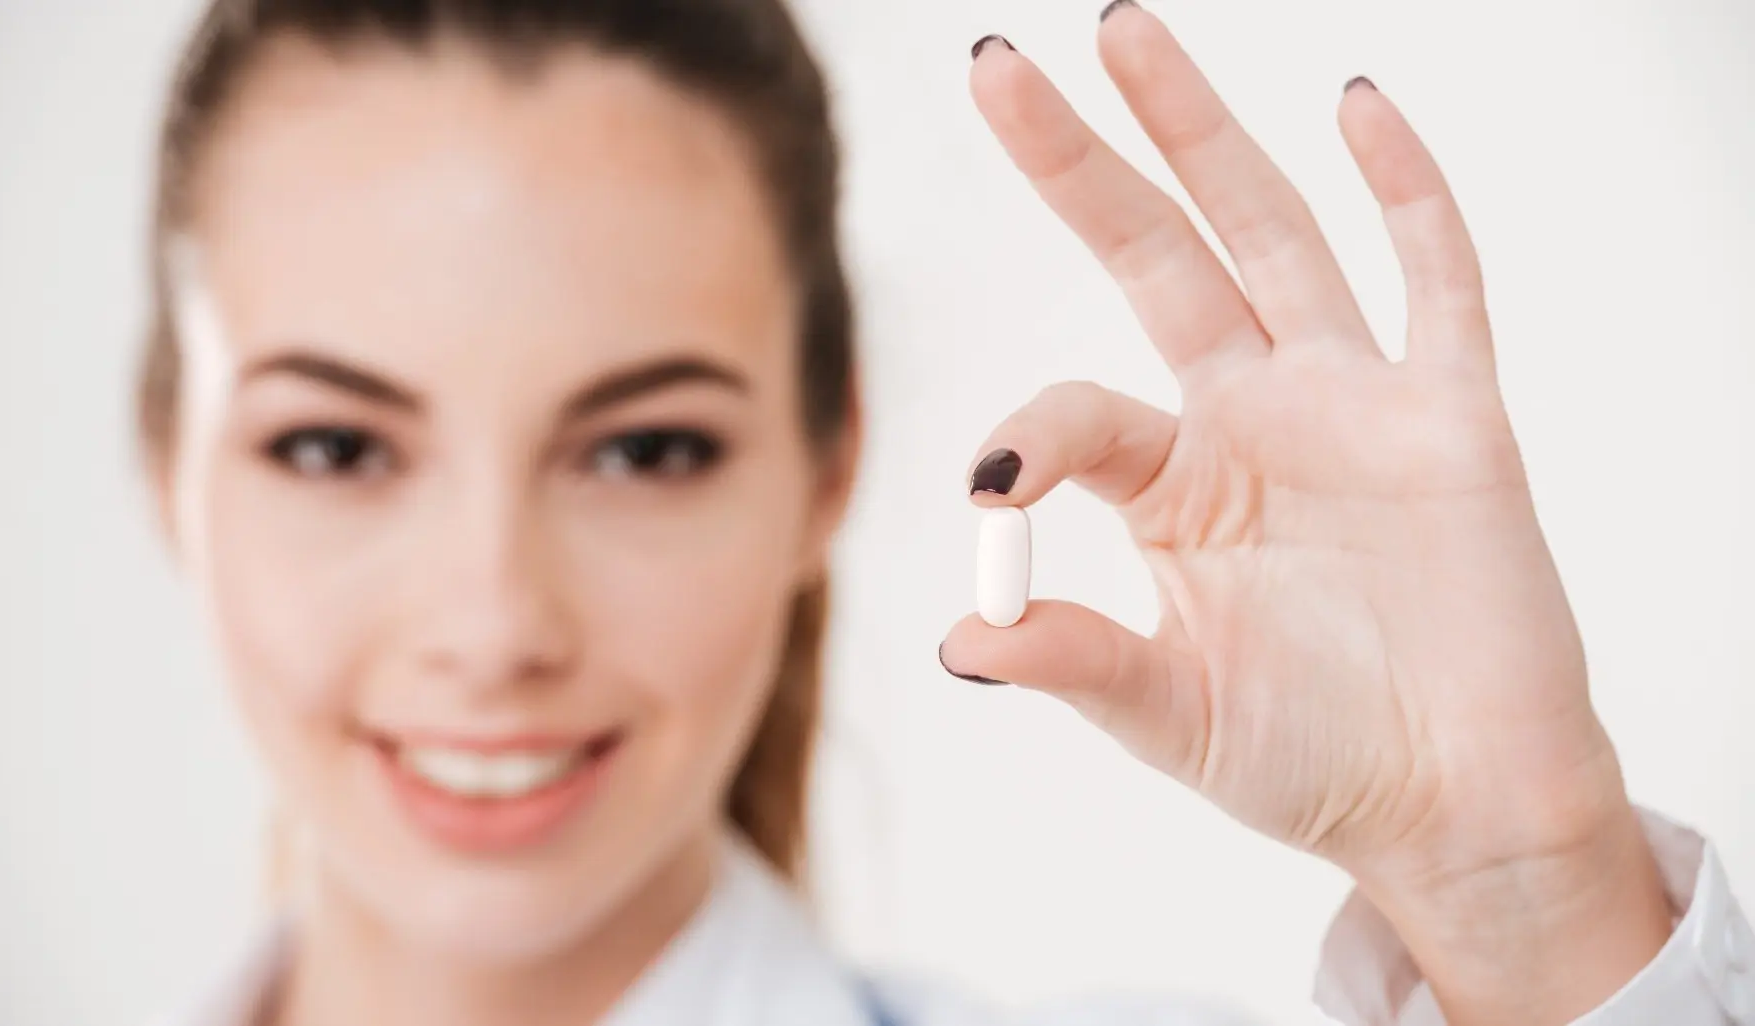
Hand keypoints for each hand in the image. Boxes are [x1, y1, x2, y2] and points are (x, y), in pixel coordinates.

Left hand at [937, 9, 1671, 1022]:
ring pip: (1269, 234)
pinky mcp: (1454, 416)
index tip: (986, 486)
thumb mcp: (1173, 714)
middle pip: (1151, 256)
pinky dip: (1408, 193)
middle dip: (1077, 164)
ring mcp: (1351, 402)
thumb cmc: (1314, 762)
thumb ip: (1077, 662)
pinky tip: (1358, 104)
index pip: (1078, 411)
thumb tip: (956, 643)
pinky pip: (1437, 281)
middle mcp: (1251, 416)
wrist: (1458, 806)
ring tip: (1124, 30)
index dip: (1026, 431)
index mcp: (1175, 483)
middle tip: (993, 66)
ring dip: (1200, 132)